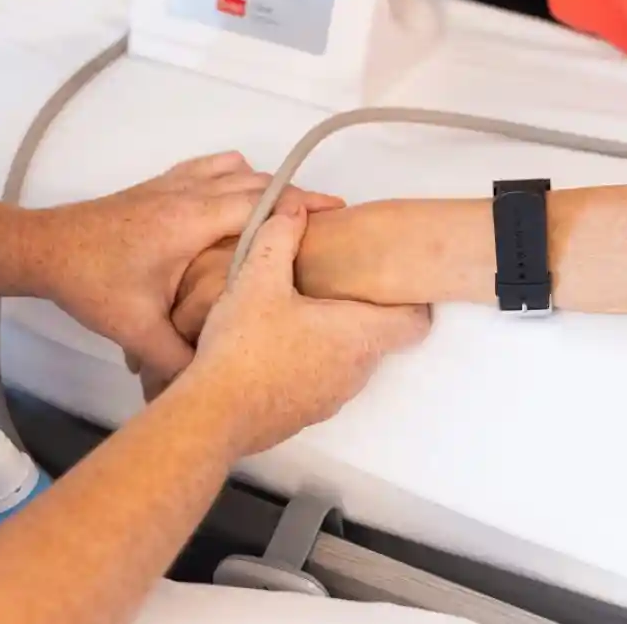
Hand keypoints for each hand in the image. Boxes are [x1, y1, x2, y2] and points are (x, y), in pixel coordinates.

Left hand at [30, 151, 340, 386]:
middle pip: (258, 182)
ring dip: (268, 184)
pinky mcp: (163, 183)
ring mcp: (176, 183)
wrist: (45, 250)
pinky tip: (241, 194)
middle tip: (330, 214)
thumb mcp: (136, 330)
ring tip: (290, 210)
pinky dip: (237, 174)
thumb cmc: (93, 285)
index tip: (337, 214)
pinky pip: (213, 166)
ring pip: (238, 170)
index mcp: (193, 221)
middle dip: (297, 194)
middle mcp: (192, 193)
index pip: (261, 203)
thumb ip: (179, 358)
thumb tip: (216, 384)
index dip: (301, 206)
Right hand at [185, 192, 430, 457]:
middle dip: (362, 311)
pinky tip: (274, 347)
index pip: (416, 323)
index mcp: (358, 336)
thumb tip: (294, 210)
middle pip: (379, 337)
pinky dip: (310, 363)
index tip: (392, 282)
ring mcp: (331, 399)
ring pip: (349, 360)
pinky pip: (321, 382)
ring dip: (333, 339)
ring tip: (299, 312)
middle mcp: (355, 372)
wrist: (211, 416)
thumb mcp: (258, 279)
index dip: (412, 300)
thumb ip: (279, 238)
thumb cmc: (244, 348)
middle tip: (335, 284)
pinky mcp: (305, 415)